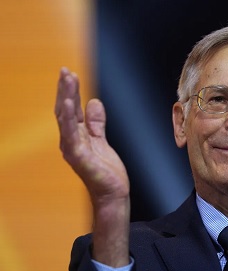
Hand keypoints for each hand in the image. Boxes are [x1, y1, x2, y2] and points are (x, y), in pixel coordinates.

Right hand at [55, 68, 129, 266]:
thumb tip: (93, 102)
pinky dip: (69, 118)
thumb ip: (96, 123)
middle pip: (65, 111)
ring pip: (66, 119)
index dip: (69, 92)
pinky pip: (71, 134)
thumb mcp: (102, 140)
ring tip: (66, 80)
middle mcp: (70, 141)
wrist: (113, 193)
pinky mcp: (78, 156)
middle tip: (64, 70)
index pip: (71, 110)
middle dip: (65, 90)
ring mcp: (72, 148)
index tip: (69, 74)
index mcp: (76, 136)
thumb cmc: (106, 171)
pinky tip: (69, 104)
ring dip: (66, 98)